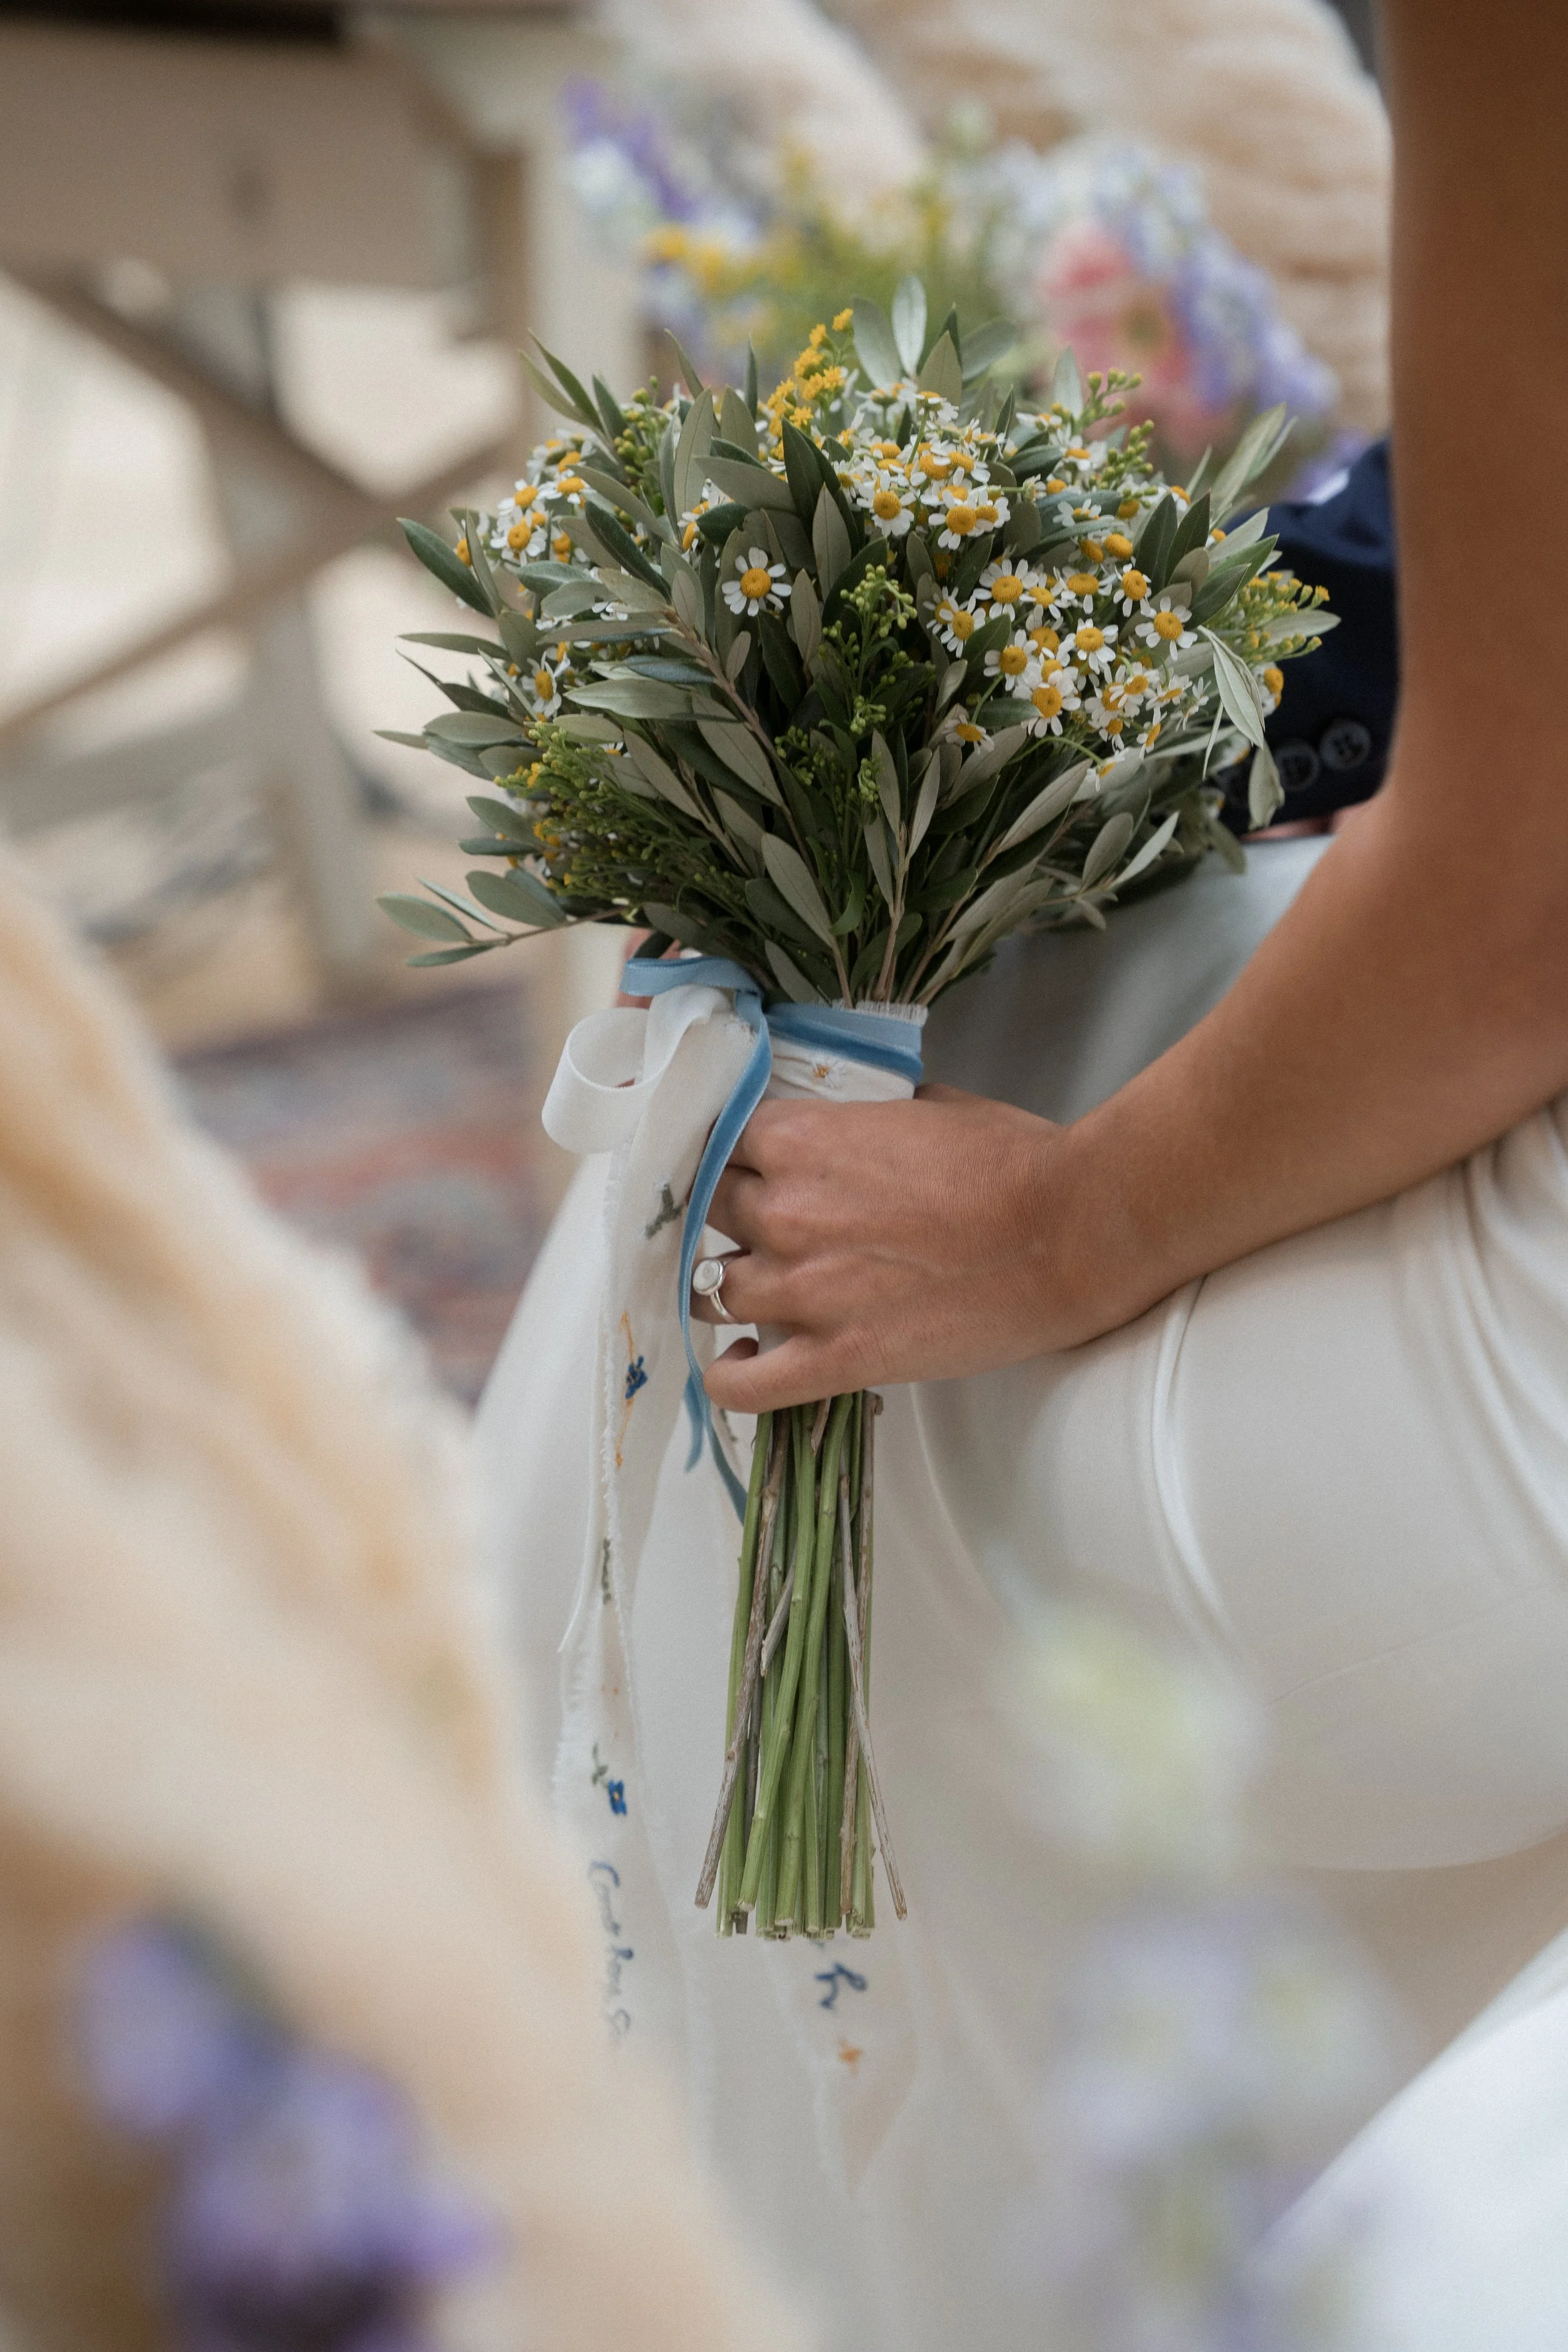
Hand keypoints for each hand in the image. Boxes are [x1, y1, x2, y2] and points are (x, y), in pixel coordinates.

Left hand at [696, 1084, 1078, 1413]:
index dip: (736, 1155)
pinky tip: (743, 1359)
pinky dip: (730, 1374)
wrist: (1070, 1233)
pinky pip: (742, 1384)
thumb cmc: (1015, 1163)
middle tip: (767, 1224)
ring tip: (762, 1288)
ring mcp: (802, 1291)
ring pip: (713, 1290)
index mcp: (802, 1140)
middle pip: (710, 1212)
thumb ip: (870, 1118)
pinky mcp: (835, 1359)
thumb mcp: (931, 1107)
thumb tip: (865, 1124)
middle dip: (734, 1215)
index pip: (720, 1143)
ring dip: (733, 1285)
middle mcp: (784, 1213)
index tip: (753, 1166)